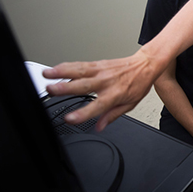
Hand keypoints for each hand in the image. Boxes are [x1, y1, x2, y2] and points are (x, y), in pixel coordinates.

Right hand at [42, 49, 159, 130]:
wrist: (146, 65)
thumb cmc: (139, 84)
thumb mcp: (130, 104)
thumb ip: (112, 115)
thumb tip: (99, 127)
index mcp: (114, 95)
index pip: (97, 106)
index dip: (83, 114)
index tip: (70, 118)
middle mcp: (106, 82)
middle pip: (83, 86)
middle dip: (65, 88)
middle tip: (50, 90)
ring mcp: (101, 71)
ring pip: (79, 72)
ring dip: (61, 73)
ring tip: (46, 75)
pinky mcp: (98, 64)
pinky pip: (80, 65)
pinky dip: (67, 66)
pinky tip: (56, 68)